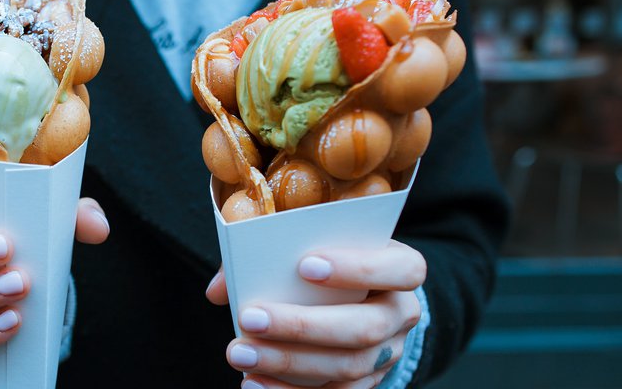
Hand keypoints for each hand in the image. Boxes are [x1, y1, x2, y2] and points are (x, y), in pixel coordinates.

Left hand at [204, 241, 425, 387]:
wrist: (352, 298)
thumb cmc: (323, 263)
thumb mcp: (308, 246)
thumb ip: (266, 256)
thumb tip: (219, 291)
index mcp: (399, 269)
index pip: (402, 269)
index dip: (358, 268)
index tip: (304, 265)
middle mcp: (401, 314)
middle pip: (364, 327)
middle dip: (302, 326)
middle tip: (250, 319)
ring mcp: (388, 353)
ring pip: (347, 367)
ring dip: (287, 363)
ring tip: (240, 355)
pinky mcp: (367, 382)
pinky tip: (254, 384)